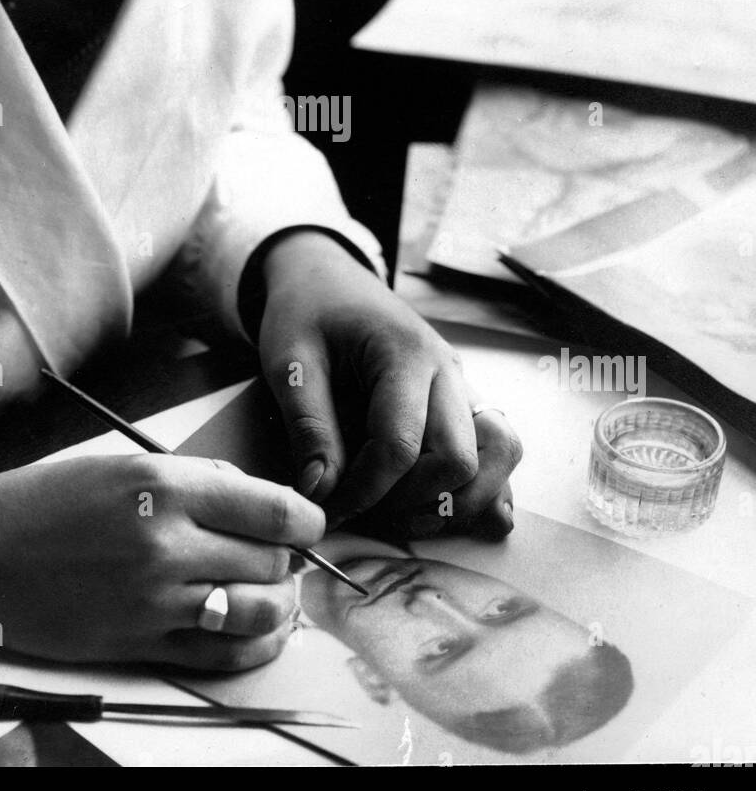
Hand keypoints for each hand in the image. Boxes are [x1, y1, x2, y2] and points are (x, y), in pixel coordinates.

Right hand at [0, 454, 324, 668]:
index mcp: (164, 488)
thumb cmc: (47, 501)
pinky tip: (262, 632)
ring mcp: (153, 601)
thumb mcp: (125, 462)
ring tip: (278, 593)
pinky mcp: (138, 644)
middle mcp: (166, 545)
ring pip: (256, 611)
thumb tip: (254, 497)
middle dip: (288, 559)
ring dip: (280, 604)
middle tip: (281, 554)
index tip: (307, 525)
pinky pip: (220, 656)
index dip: (307, 522)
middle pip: (271, 562)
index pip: (275, 511)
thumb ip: (196, 479)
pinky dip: (255, 646)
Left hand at [258, 231, 522, 537]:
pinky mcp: (462, 399)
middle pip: (459, 460)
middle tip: (364, 511)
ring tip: (403, 513)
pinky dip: (482, 484)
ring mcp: (462, 384)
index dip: (364, 492)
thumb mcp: (289, 361)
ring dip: (458, 498)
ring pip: (499, 454)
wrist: (328, 277)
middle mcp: (447, 370)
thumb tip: (321, 495)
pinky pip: (497, 447)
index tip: (327, 510)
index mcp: (405, 353)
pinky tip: (443, 507)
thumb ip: (307, 427)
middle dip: (411, 501)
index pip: (400, 446)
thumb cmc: (307, 312)